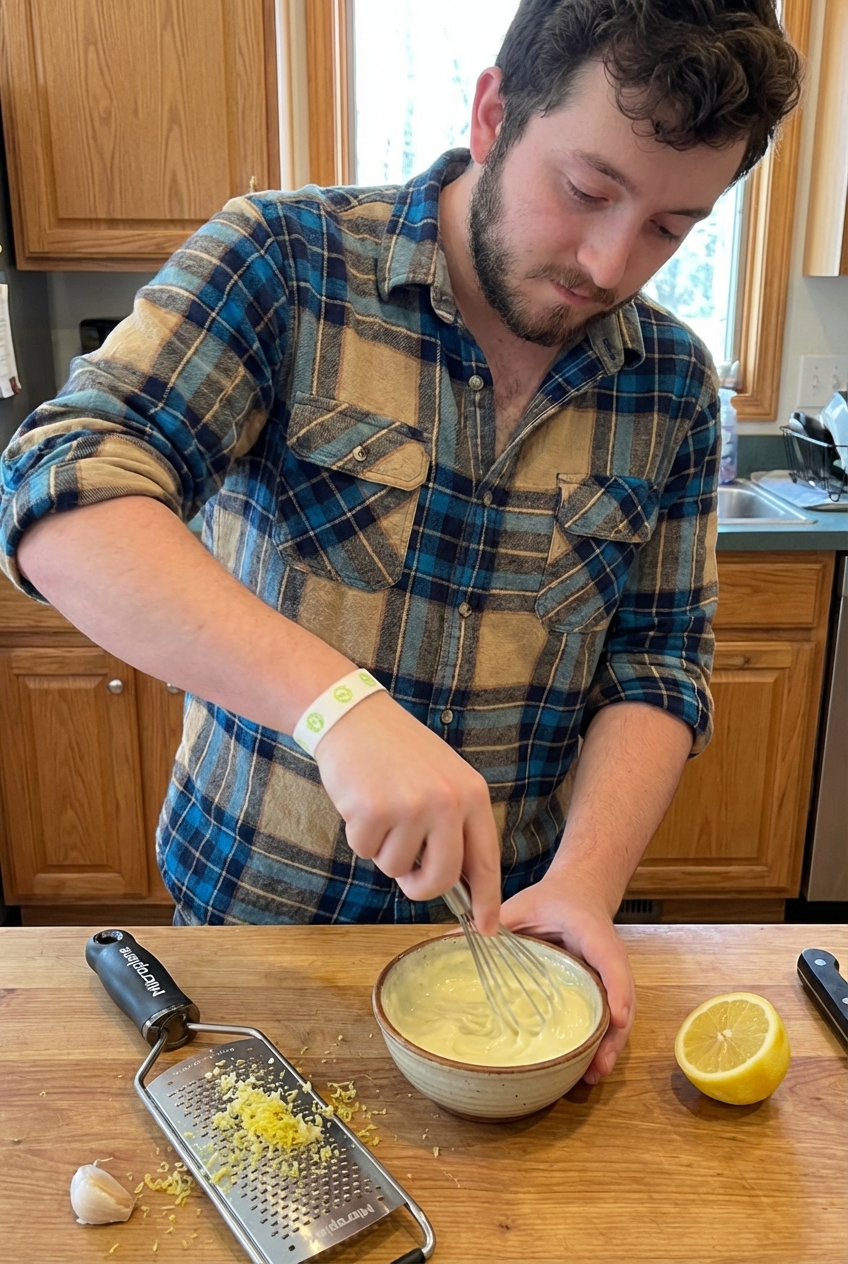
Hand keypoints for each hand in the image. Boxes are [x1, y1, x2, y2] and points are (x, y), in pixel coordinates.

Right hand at [314, 691, 501, 933]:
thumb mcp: (443, 780)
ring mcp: (411, 807)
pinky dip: (360, 836)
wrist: (355, 718)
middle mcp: (447, 803)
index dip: (487, 899)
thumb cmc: (398, 754)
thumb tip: (455, 883)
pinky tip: (361, 802)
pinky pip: (366, 852)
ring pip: (396, 869)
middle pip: (440, 879)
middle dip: (419, 886)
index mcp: (471, 795)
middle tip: (406, 874)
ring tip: (380, 809)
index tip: (488, 927)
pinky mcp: (375, 812)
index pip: (485, 860)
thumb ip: (453, 826)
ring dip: (383, 849)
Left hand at [499, 871, 634, 1083]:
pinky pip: (608, 1016)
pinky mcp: (601, 990)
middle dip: (613, 1034)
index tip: (617, 1018)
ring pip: (618, 1014)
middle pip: (621, 999)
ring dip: (609, 1046)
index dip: (617, 990)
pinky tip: (589, 1066)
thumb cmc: (552, 901)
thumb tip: (448, 940)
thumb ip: (494, 922)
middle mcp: (607, 959)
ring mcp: (607, 978)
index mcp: (591, 933)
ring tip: (593, 1075)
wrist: (579, 894)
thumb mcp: (523, 907)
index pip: (610, 960)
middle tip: (598, 1065)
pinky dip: (603, 1041)